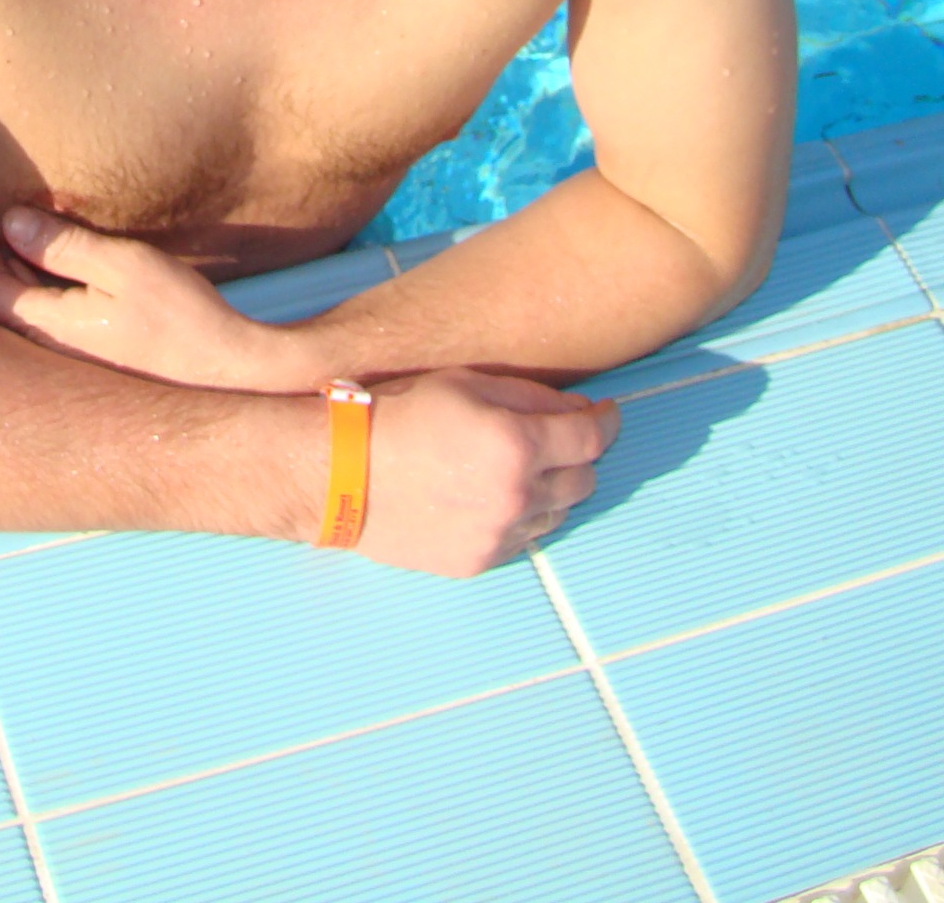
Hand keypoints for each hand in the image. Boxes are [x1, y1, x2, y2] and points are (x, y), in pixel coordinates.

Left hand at [0, 208, 318, 392]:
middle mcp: (47, 351)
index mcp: (47, 328)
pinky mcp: (88, 360)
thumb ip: (64, 245)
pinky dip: (25, 294)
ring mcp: (67, 359)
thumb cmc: (180, 318)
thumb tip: (10, 223)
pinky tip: (37, 273)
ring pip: (13, 317)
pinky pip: (38, 324)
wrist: (227, 374)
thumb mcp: (123, 267)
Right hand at [358, 369, 615, 576]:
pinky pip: (523, 539)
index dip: (605, 422)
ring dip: (551, 489)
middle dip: (576, 455)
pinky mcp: (477, 560)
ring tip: (519, 469)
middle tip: (556, 439)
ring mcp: (498, 534)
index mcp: (516, 444)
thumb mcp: (465, 384)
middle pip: (583, 480)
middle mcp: (516, 495)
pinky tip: (493, 496)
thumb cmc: (397, 414)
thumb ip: (531, 397)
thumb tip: (579, 413)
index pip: (592, 439)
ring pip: (557, 513)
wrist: (338, 471)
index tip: (604, 415)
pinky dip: (521, 517)